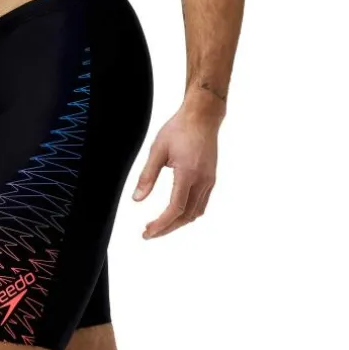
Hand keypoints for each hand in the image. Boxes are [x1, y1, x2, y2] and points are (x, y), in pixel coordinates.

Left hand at [132, 101, 220, 238]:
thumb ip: (147, 176)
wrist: (202, 116)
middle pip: (186, 216)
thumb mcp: (157, 150)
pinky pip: (202, 203)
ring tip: (161, 226)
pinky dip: (189, 213)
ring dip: (178, 222)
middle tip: (149, 233)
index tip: (147, 232)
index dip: (161, 224)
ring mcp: (209, 180)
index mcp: (188, 174)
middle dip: (167, 228)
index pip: (175, 209)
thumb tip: (137, 200)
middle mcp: (202, 181)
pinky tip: (177, 212)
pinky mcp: (211, 178)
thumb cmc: (178, 129)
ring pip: (196, 212)